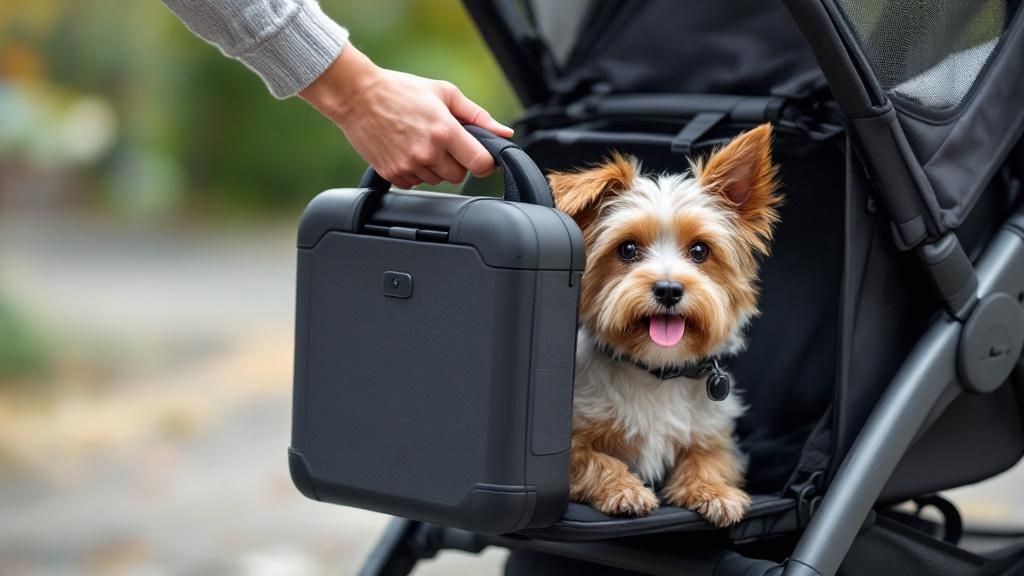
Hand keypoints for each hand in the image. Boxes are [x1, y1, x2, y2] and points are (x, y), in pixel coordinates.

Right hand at [300, 45, 513, 188]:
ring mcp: (409, 166)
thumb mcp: (444, 93)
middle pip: (459, 177)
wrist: (357, 96)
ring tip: (421, 142)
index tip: (480, 155)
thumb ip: (478, 116)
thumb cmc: (401, 90)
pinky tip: (407, 151)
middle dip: (457, 162)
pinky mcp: (393, 174)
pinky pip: (416, 184)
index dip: (485, 162)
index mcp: (444, 131)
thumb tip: (504, 133)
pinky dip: (416, 172)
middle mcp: (427, 152)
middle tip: (444, 143)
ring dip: (435, 167)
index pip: (481, 164)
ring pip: (437, 181)